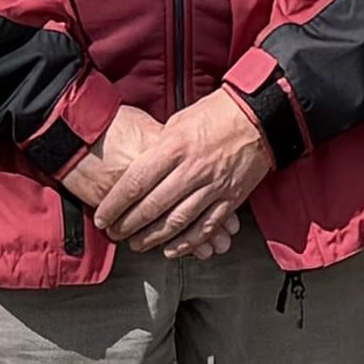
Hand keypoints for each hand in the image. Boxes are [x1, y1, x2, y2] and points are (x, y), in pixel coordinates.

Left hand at [82, 92, 274, 262]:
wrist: (260, 116)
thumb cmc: (217, 113)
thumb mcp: (179, 121)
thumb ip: (158, 146)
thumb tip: (139, 165)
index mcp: (173, 147)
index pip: (135, 182)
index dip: (115, 204)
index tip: (103, 217)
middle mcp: (191, 170)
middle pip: (152, 206)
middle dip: (129, 225)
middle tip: (115, 234)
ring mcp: (212, 187)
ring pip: (177, 221)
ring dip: (154, 238)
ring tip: (138, 244)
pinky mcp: (230, 198)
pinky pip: (206, 227)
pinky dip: (188, 243)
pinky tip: (172, 249)